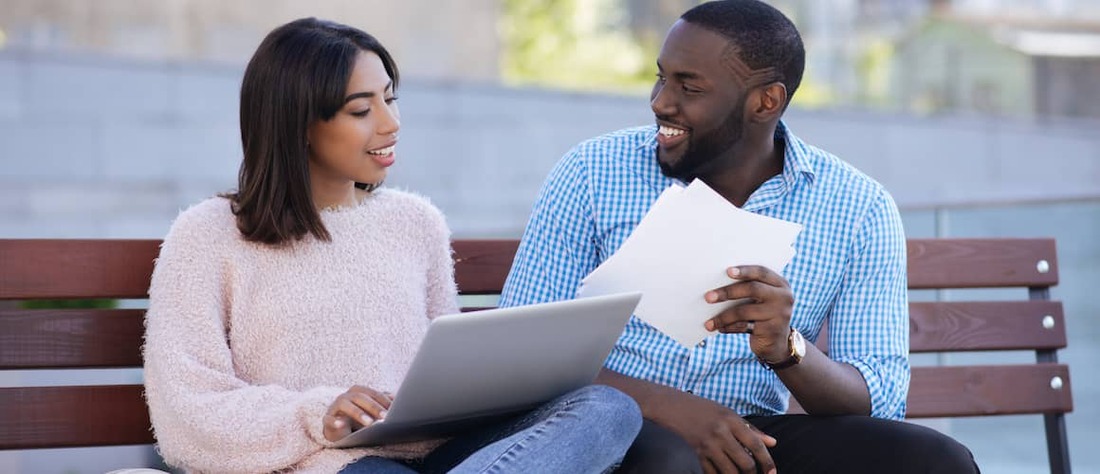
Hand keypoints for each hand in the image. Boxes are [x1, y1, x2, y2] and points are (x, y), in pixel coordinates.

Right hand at [322, 385, 392, 441]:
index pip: (372, 393)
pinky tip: (341, 424)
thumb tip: (397, 399)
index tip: (394, 409)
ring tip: (369, 423)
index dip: (383, 400)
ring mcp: (335, 406)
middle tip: (385, 416)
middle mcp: (346, 396)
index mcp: (358, 391)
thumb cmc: (359, 417)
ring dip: (358, 413)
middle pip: (360, 397)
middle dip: (374, 407)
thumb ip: (382, 404)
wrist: (339, 429)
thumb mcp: (371, 410)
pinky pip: (329, 419)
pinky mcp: (327, 419)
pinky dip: (334, 421)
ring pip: (346, 405)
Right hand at [657, 391, 776, 473]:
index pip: (756, 444)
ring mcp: (706, 446)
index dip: (767, 461)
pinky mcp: (695, 454)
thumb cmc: (700, 408)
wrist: (669, 407)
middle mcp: (720, 433)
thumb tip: (772, 443)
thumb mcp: (726, 413)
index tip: (772, 472)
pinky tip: (722, 473)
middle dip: (753, 473)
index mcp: (730, 420)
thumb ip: (750, 429)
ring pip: (730, 472)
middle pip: (746, 463)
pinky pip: (712, 473)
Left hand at [704, 265, 793, 363]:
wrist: (777, 344)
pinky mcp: (771, 330)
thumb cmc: (762, 315)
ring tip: (708, 322)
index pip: (761, 272)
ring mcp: (780, 314)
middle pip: (753, 289)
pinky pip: (744, 326)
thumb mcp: (762, 300)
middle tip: (708, 297)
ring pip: (745, 311)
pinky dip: (729, 327)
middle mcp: (784, 297)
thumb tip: (717, 284)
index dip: (744, 271)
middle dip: (728, 292)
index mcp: (781, 284)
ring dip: (723, 316)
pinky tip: (719, 328)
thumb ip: (749, 289)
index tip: (727, 271)